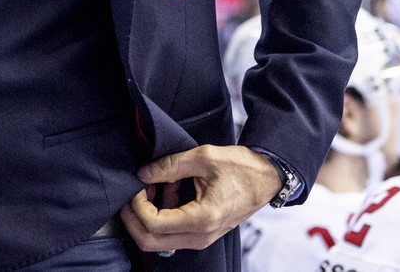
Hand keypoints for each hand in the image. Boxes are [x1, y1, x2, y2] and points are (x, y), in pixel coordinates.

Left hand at [121, 144, 281, 253]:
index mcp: (202, 218)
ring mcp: (201, 239)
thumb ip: (170, 165)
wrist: (266, 178)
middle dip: (133, 217)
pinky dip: (161, 216)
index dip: (136, 205)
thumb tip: (142, 174)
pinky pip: (171, 234)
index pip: (153, 224)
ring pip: (158, 241)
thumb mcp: (204, 157)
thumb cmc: (242, 167)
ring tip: (155, 187)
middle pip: (149, 241)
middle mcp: (200, 236)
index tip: (138, 184)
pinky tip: (169, 192)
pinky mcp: (201, 235)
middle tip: (134, 192)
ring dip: (147, 216)